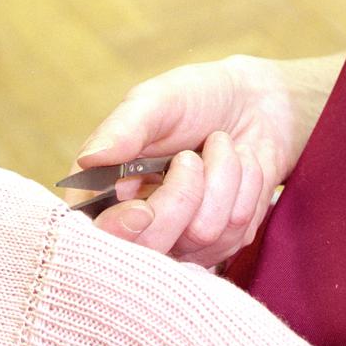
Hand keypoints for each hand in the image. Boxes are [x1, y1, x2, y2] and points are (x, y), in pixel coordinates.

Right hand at [66, 53, 343, 267]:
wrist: (255, 102)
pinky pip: (235, 233)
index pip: (96, 236)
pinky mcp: (221, 243)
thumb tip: (90, 158)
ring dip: (223, 180)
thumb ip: (124, 128)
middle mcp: (137, 221)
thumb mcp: (157, 101)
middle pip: (150, 249)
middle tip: (190, 157)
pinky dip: (247, 190)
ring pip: (202, 236)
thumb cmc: (195, 96)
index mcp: (105, 188)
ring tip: (221, 145)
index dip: (118, 233)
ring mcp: (180, 237)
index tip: (143, 210)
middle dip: (182, 197)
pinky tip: (241, 165)